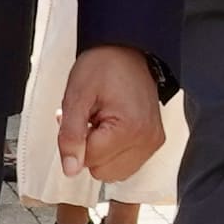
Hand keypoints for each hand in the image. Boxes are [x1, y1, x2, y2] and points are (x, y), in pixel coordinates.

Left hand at [59, 43, 164, 190]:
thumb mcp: (77, 96)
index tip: (83, 116)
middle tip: (90, 119)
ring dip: (101, 152)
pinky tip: (112, 129)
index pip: (88, 160)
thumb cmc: (103, 66)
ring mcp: (152, 143)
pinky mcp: (154, 142)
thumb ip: (70, 136)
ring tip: (101, 123)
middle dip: (89, 148)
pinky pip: (125, 164)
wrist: (127, 50)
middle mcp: (146, 140)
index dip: (77, 139)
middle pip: (102, 172)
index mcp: (129, 129)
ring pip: (113, 173)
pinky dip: (113, 152)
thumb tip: (70, 170)